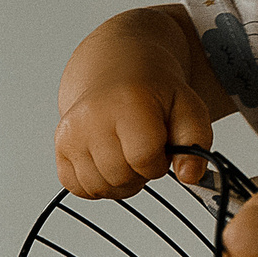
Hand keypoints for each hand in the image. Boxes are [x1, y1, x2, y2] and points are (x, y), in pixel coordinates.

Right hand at [54, 78, 216, 198]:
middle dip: (139, 174)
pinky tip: (108, 162)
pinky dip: (96, 183)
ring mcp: (72, 131)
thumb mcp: (188, 107)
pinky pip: (76, 187)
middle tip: (143, 151)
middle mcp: (92, 116)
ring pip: (97, 186)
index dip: (158, 162)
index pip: (144, 159)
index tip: (160, 147)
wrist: (118, 69)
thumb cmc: (153, 91)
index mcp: (128, 102)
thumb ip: (197, 142)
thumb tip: (190, 175)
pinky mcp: (60, 145)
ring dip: (119, 182)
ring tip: (127, 156)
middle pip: (119, 176)